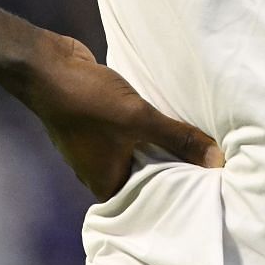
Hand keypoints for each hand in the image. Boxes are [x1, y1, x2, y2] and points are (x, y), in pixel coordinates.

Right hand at [23, 34, 223, 198]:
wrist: (47, 66)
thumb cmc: (88, 101)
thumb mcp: (139, 120)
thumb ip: (178, 139)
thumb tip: (218, 161)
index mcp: (106, 184)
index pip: (149, 199)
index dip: (177, 192)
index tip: (207, 187)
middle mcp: (99, 171)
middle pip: (145, 175)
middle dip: (173, 166)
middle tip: (210, 165)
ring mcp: (96, 147)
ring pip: (138, 151)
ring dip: (160, 144)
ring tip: (195, 141)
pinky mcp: (97, 123)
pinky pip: (129, 132)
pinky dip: (145, 128)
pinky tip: (167, 118)